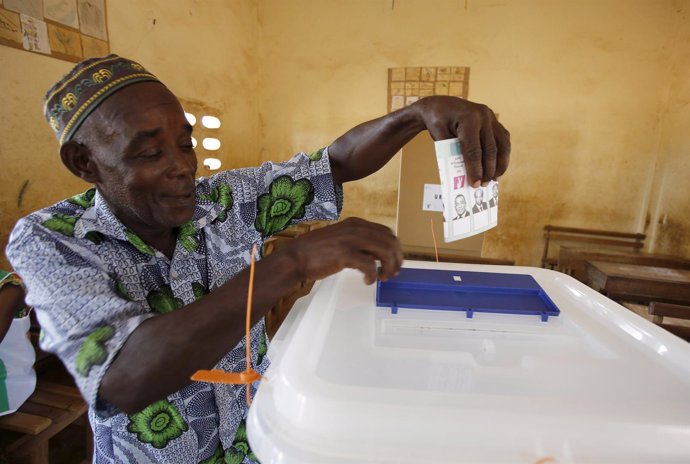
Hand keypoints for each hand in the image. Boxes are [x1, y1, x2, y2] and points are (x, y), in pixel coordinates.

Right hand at [278, 217, 402, 284]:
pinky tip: (367, 280)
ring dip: (388, 267)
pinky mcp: (345, 254)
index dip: (395, 248)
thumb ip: (359, 243)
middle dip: (396, 259)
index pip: (387, 232)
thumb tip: (378, 255)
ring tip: (382, 277)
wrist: (296, 257)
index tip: (395, 262)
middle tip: (392, 273)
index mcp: (357, 223)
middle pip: (390, 242)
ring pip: (384, 252)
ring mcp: (351, 240)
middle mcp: (356, 228)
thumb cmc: (317, 251)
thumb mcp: (342, 239)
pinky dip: (372, 275)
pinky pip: (369, 265)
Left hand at [412, 96, 510, 186]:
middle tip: (484, 185)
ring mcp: (491, 116)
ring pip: (502, 144)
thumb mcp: (439, 137)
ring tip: (494, 178)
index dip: (475, 169)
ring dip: (500, 163)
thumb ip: (452, 153)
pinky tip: (498, 166)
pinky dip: (502, 153)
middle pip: (490, 149)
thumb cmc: (436, 122)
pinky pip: (503, 139)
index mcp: (468, 118)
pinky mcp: (494, 120)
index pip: (474, 150)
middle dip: (488, 170)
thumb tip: (466, 175)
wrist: (439, 106)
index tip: (475, 184)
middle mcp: (483, 116)